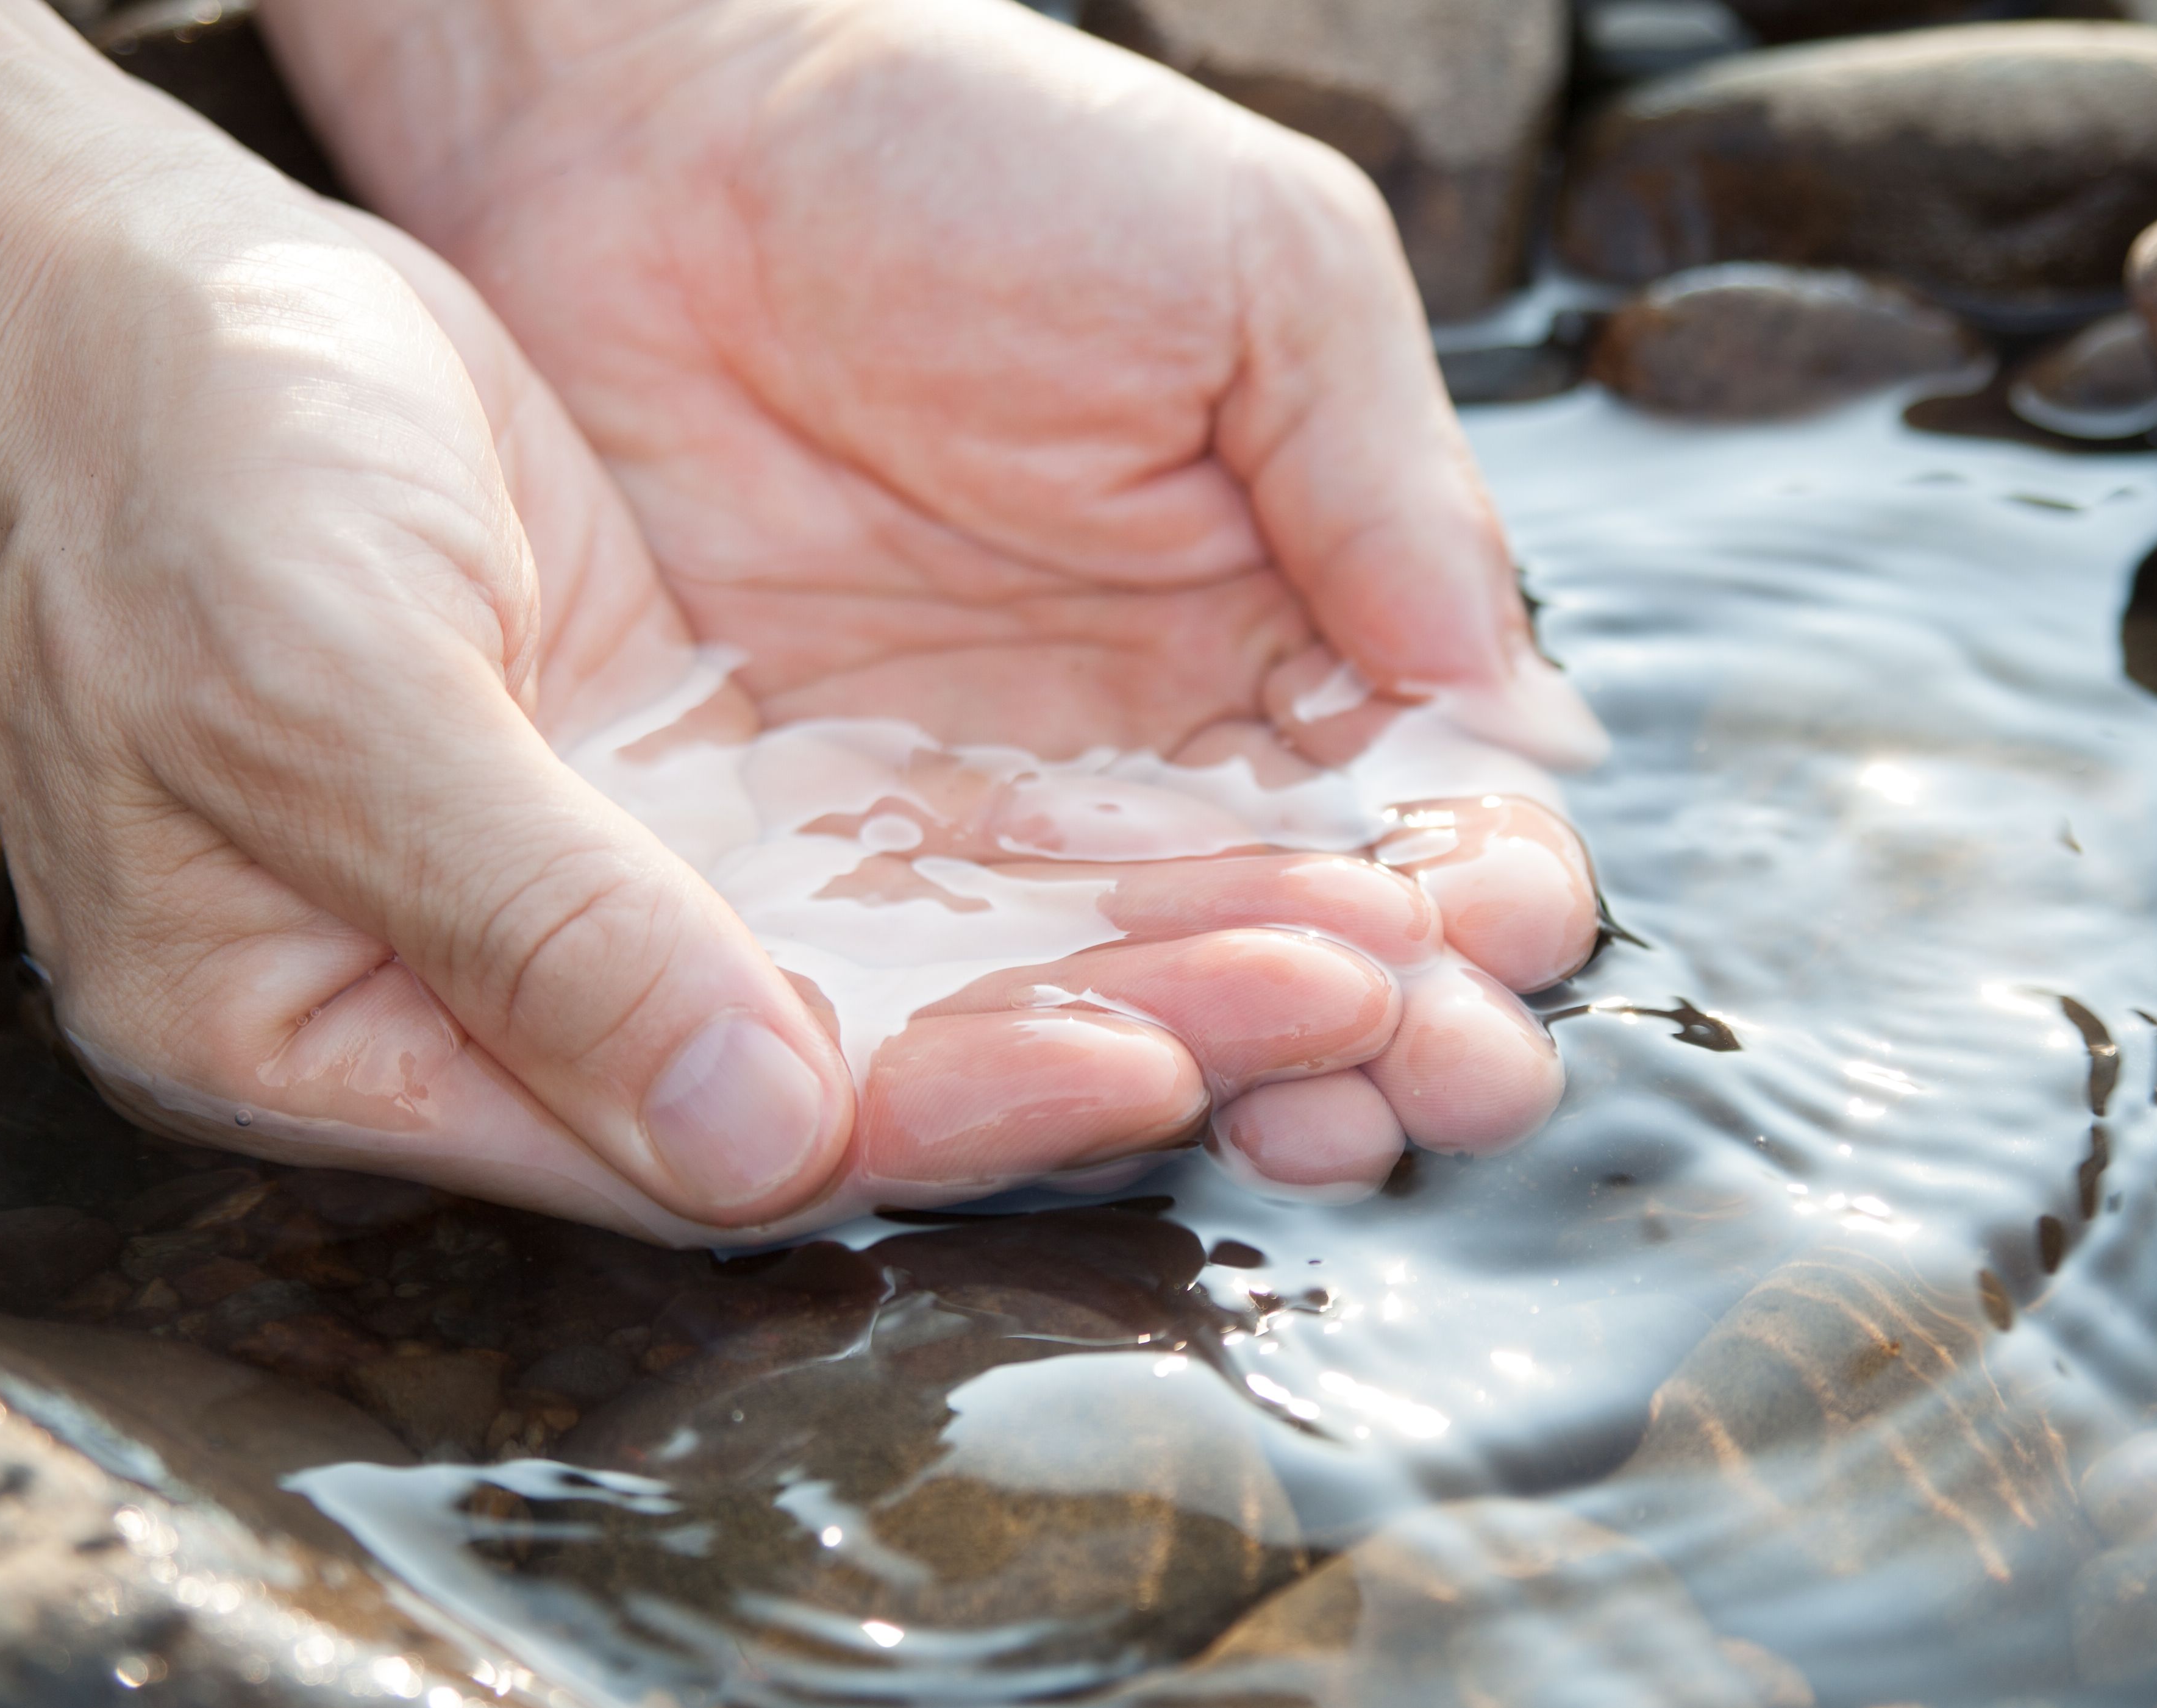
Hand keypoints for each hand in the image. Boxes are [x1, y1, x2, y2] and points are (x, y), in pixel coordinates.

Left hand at [262, 0, 1609, 1203]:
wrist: (651, 132)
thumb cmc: (981, 155)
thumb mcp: (1252, 269)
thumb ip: (1383, 475)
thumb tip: (1506, 699)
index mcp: (1310, 608)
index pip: (1435, 794)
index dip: (1486, 878)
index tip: (1503, 937)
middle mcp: (1173, 740)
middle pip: (1321, 929)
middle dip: (1408, 1021)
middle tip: (1450, 1081)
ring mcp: (1006, 807)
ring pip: (1156, 986)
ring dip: (1255, 1069)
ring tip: (1318, 1127)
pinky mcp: (840, 843)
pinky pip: (955, 977)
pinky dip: (1034, 1052)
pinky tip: (1105, 1097)